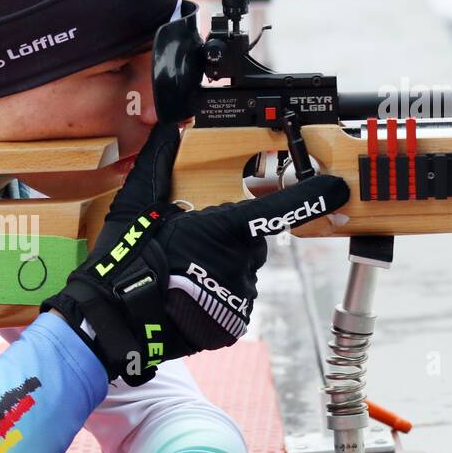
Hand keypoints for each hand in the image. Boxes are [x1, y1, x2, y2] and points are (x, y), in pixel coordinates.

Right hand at [44, 120, 348, 383]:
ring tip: (181, 277)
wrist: (113, 324)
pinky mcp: (234, 322)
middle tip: (188, 247)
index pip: (274, 208)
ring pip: (241, 272)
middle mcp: (238, 263)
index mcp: (220, 230)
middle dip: (227, 239)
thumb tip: (172, 128)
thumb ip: (157, 165)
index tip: (338, 187)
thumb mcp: (134, 207)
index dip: (310, 197)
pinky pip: (234, 300)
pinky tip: (186, 298)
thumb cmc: (122, 263)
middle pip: (249, 241)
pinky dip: (216, 297)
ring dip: (219, 270)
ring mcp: (238, 295)